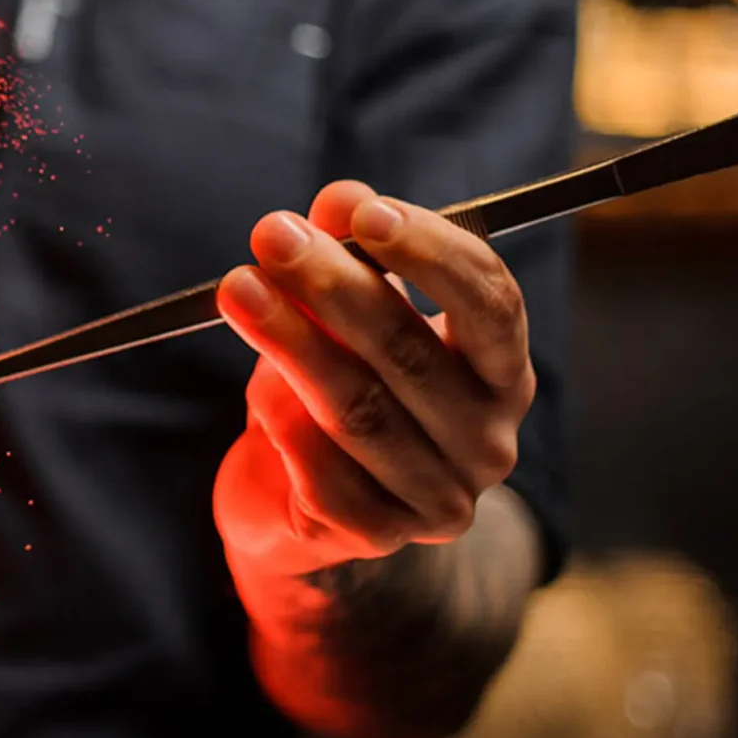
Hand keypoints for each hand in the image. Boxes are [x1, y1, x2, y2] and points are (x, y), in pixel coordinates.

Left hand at [211, 180, 534, 576]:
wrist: (297, 502)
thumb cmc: (336, 381)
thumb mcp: (341, 309)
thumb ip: (348, 251)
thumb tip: (339, 200)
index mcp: (500, 370)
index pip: (491, 303)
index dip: (432, 252)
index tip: (363, 214)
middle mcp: (487, 439)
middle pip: (412, 353)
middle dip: (335, 286)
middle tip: (272, 234)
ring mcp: (439, 496)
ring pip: (361, 412)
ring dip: (293, 344)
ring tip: (237, 288)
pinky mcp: (379, 537)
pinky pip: (327, 478)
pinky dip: (288, 427)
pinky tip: (260, 393)